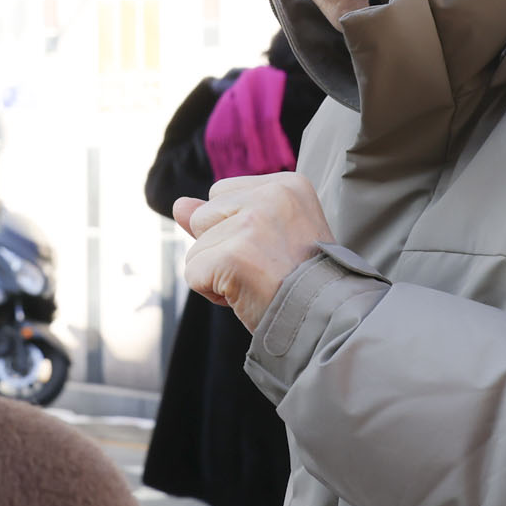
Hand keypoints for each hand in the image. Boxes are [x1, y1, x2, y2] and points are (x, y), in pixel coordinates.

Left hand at [173, 172, 334, 332]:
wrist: (327, 320)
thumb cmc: (300, 282)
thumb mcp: (266, 236)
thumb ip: (221, 216)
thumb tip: (178, 205)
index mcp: (287, 185)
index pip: (220, 194)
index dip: (234, 230)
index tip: (271, 250)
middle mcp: (271, 196)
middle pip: (202, 217)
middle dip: (220, 249)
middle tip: (264, 269)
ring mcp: (252, 223)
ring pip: (195, 248)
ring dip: (216, 274)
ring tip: (258, 282)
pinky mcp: (234, 255)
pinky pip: (193, 273)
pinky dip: (211, 292)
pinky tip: (245, 295)